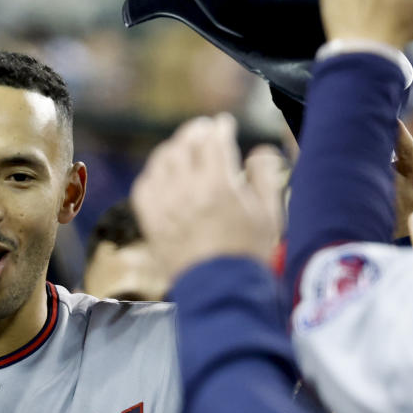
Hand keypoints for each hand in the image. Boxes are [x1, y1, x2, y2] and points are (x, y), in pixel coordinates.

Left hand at [130, 114, 283, 280]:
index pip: (213, 141)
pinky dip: (153, 173)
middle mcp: (186, 191)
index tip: (224, 123)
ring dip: (173, 148)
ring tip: (183, 147)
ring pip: (161, 161)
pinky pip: (144, 186)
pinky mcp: (151, 221)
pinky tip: (163, 173)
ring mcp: (164, 206)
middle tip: (203, 129)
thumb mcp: (269, 214)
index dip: (219, 128)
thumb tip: (259, 150)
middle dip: (195, 131)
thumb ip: (264, 176)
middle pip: (184, 145)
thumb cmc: (249, 253)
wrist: (220, 289)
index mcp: (218, 186)